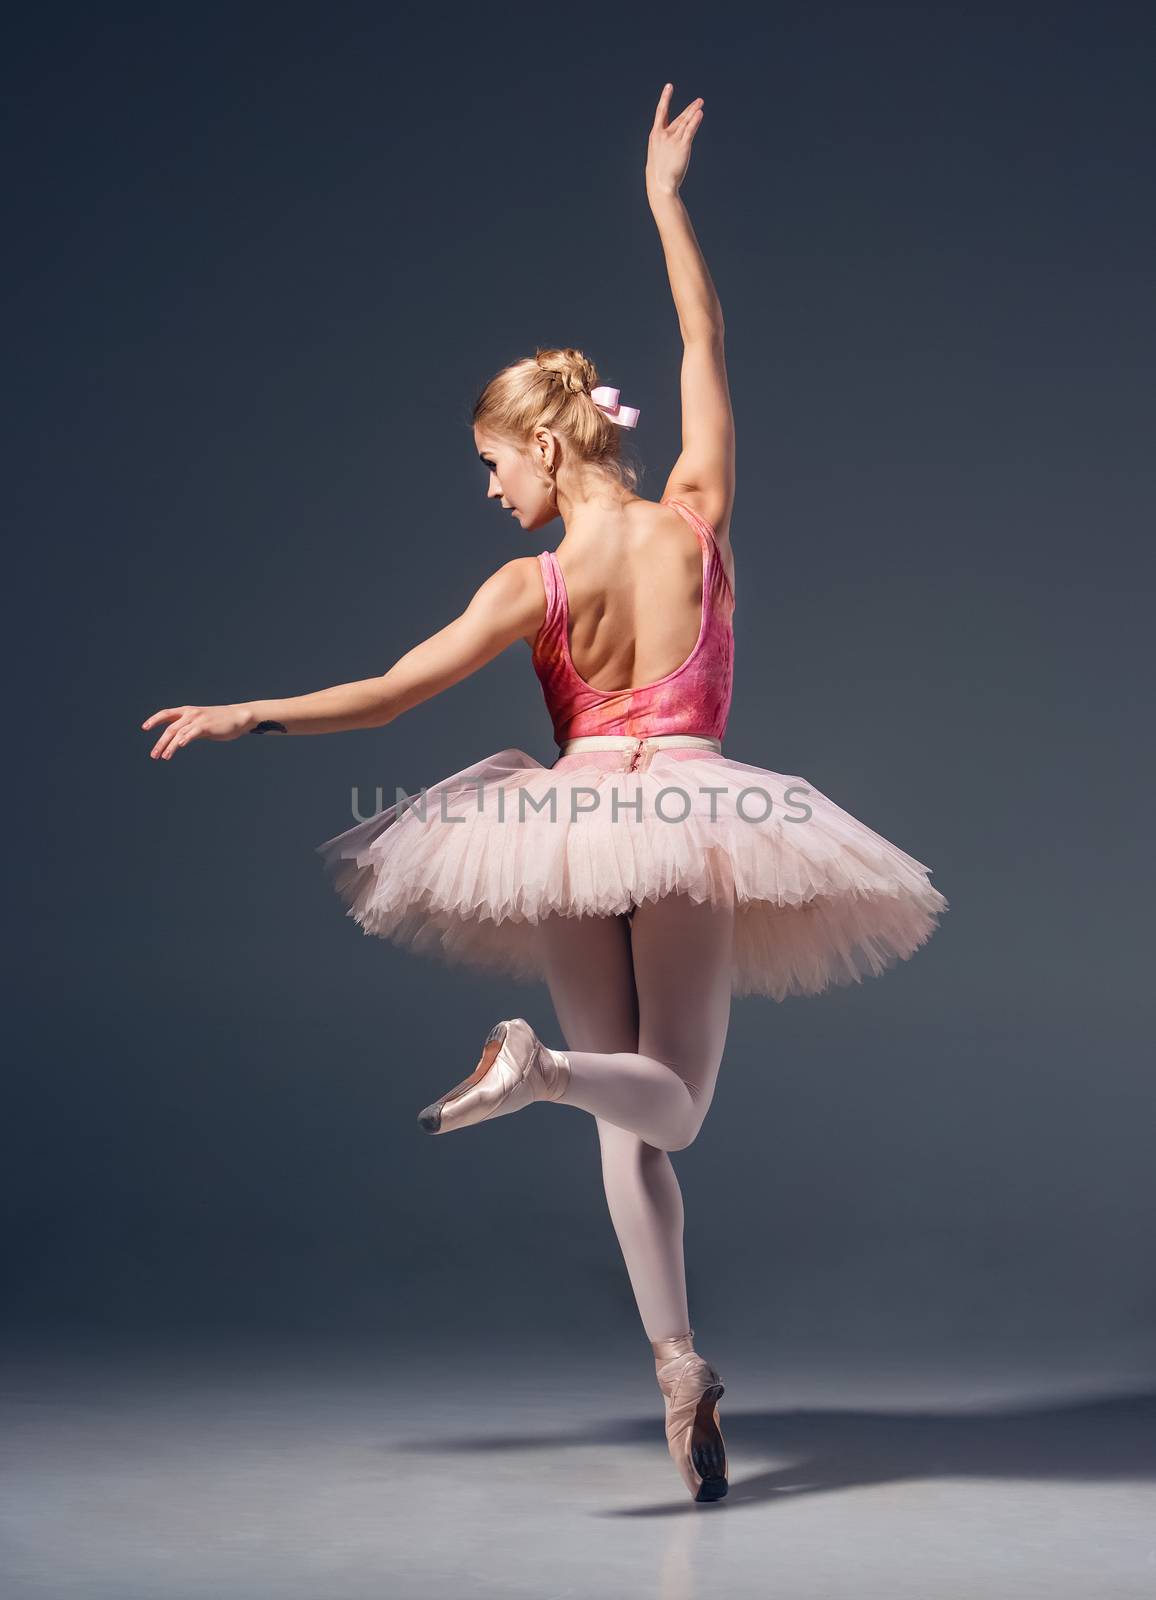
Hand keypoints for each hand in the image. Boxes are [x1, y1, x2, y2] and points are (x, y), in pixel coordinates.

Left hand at [141, 702, 255, 758]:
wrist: (238, 717)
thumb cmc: (220, 721)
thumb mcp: (201, 722)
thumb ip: (189, 728)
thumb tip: (178, 739)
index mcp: (187, 711)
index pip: (166, 714)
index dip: (154, 720)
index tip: (144, 727)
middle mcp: (190, 714)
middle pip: (170, 728)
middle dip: (160, 742)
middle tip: (154, 755)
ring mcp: (198, 719)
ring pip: (178, 733)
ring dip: (170, 746)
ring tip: (164, 757)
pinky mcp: (206, 726)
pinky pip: (192, 733)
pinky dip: (184, 739)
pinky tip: (179, 746)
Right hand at [646, 83, 703, 196]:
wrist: (660, 183)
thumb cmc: (658, 172)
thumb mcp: (657, 154)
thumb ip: (664, 144)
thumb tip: (671, 142)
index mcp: (655, 135)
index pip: (661, 112)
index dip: (665, 98)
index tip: (669, 86)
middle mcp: (663, 134)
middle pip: (679, 118)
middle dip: (689, 109)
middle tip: (699, 101)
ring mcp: (673, 139)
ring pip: (686, 122)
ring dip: (694, 112)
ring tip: (701, 103)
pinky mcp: (682, 145)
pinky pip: (690, 130)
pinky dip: (695, 121)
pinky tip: (700, 113)